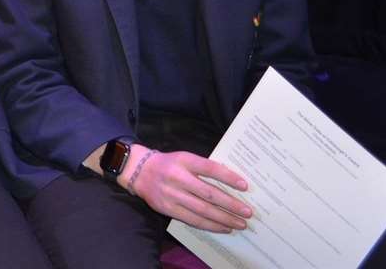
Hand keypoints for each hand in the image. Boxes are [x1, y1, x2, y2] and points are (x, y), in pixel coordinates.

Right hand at [122, 144, 251, 232]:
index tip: (245, 186)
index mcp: (183, 160)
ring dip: (224, 219)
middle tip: (247, 212)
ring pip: (202, 210)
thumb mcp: (183, 158)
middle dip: (230, 205)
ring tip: (240, 224)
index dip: (227, 177)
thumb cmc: (168, 164)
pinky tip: (223, 228)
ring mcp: (171, 195)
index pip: (209, 168)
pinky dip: (210, 225)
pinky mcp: (167, 209)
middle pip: (208, 193)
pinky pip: (192, 220)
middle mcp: (177, 177)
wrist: (137, 171)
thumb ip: (202, 168)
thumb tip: (231, 182)